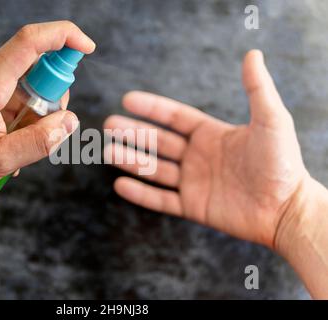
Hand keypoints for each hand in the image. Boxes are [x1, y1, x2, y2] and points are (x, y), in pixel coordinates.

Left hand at [0, 21, 94, 207]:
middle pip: (35, 68)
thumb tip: (69, 122)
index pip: (30, 41)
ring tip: (14, 142)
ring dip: (33, 113)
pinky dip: (20, 115)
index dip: (64, 36)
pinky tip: (7, 140)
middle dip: (50, 99)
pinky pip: (12, 93)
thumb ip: (39, 141)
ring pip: (25, 84)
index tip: (87, 47)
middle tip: (40, 132)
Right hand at [104, 50, 308, 248]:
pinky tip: (121, 185)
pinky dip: (141, 194)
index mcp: (211, 134)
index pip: (174, 117)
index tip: (128, 100)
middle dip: (133, 133)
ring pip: (155, 169)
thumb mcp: (271, 120)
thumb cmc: (282, 163)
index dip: (151, 108)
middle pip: (159, 142)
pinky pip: (162, 200)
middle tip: (108, 125)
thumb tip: (252, 54)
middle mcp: (198, 156)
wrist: (287, 208)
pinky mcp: (193, 206)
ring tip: (108, 152)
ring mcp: (194, 182)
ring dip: (131, 160)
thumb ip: (257, 89)